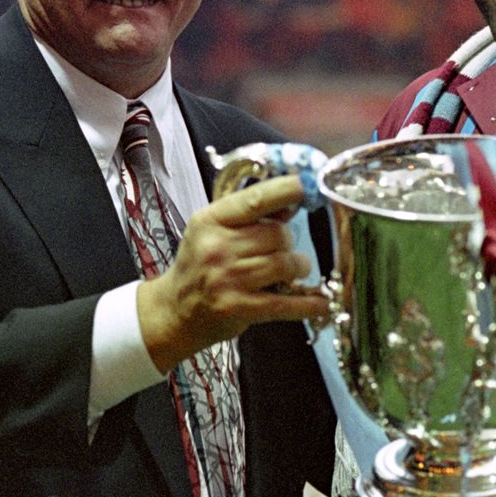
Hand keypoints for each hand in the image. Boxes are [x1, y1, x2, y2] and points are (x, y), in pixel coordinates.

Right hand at [136, 174, 327, 371]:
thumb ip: (249, 217)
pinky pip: (285, 303)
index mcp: (210, 221)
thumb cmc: (198, 267)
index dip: (285, 190)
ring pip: (285, 264)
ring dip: (298, 267)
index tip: (306, 185)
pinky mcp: (238, 308)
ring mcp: (227, 279)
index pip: (255, 200)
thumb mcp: (213, 232)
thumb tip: (291, 204)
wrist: (173, 311)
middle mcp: (217, 247)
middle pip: (277, 234)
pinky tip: (322, 303)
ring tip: (293, 270)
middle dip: (288, 241)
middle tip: (282, 249)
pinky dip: (308, 303)